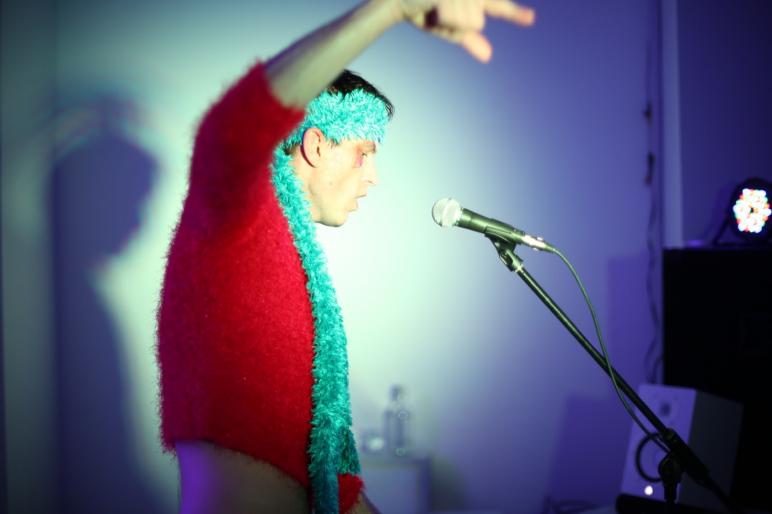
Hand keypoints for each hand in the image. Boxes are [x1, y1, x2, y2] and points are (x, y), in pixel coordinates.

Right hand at [398, 0, 534, 61]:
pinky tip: (431, 6)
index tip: (530, 19)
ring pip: (468, 21)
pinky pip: (456, 18)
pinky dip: (442, 17)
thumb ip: (469, 39)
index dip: (515, 14)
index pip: (498, 8)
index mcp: (473, 1)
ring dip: (447, 20)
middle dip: (455, 26)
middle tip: (437, 12)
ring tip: (433, 7)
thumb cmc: (422, 12)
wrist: (398, 2)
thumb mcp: (448, 29)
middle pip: (477, 24)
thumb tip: (488, 56)